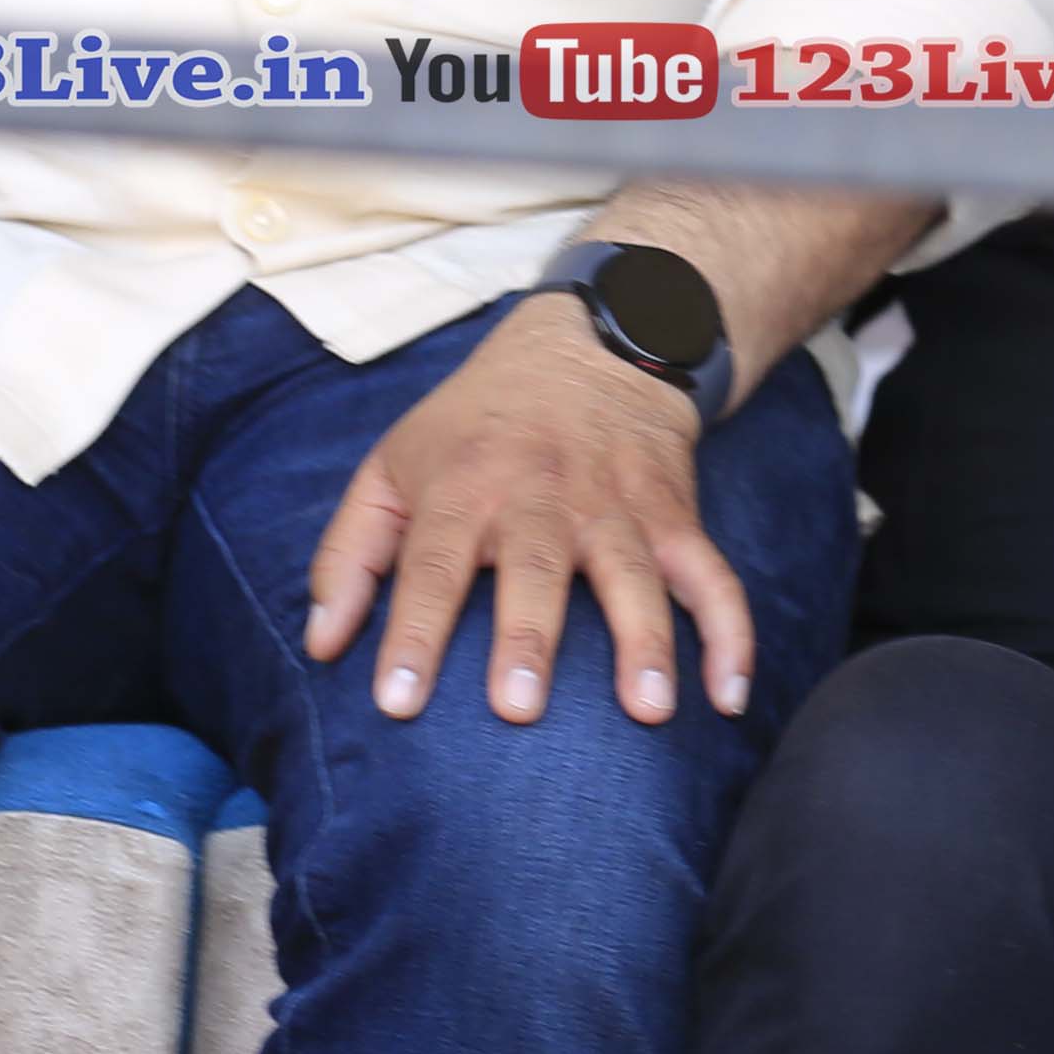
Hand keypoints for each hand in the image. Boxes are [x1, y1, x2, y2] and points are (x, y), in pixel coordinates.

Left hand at [303, 294, 748, 728]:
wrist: (596, 342)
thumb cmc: (476, 426)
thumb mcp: (392, 465)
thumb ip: (349, 554)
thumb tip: (323, 644)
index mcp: (464, 486)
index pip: (432, 565)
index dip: (412, 633)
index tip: (397, 703)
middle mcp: (543, 495)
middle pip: (536, 567)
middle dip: (529, 635)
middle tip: (518, 707)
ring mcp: (618, 505)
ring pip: (634, 574)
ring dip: (644, 641)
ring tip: (648, 710)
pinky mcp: (675, 514)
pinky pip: (712, 575)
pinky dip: (730, 631)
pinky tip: (729, 695)